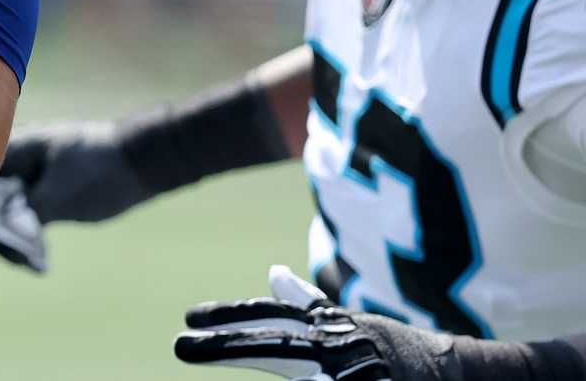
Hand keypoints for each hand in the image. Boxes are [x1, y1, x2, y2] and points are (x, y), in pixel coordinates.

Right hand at [0, 120, 153, 272]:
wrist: (142, 161)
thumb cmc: (99, 171)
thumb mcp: (58, 196)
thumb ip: (25, 214)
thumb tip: (3, 235)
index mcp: (13, 149)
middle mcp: (16, 160)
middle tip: (19, 258)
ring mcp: (30, 175)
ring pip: (7, 210)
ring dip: (15, 238)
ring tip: (31, 263)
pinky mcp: (44, 191)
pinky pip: (25, 216)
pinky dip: (29, 237)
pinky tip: (39, 260)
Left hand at [175, 266, 532, 380]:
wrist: (465, 374)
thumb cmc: (398, 351)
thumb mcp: (353, 324)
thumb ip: (308, 305)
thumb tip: (272, 274)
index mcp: (330, 328)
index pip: (269, 318)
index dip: (228, 316)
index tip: (188, 318)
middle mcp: (339, 348)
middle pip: (272, 346)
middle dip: (223, 346)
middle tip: (180, 346)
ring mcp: (354, 374)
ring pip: (292, 369)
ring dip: (248, 361)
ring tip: (205, 355)